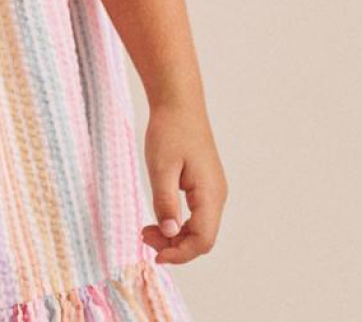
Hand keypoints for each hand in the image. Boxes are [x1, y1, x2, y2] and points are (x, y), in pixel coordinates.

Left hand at [140, 99, 226, 264]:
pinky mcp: (205, 185)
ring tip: (147, 230)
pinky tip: (159, 218)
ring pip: (199, 227)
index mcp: (210, 193)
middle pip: (202, 238)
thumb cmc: (170, 131)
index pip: (203, 239)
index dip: (180, 254)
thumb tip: (170, 234)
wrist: (179, 104)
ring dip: (175, 235)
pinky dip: (178, 222)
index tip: (155, 256)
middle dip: (175, 246)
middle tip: (144, 238)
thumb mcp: (161, 168)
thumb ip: (165, 203)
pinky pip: (196, 214)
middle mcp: (217, 195)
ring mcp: (213, 190)